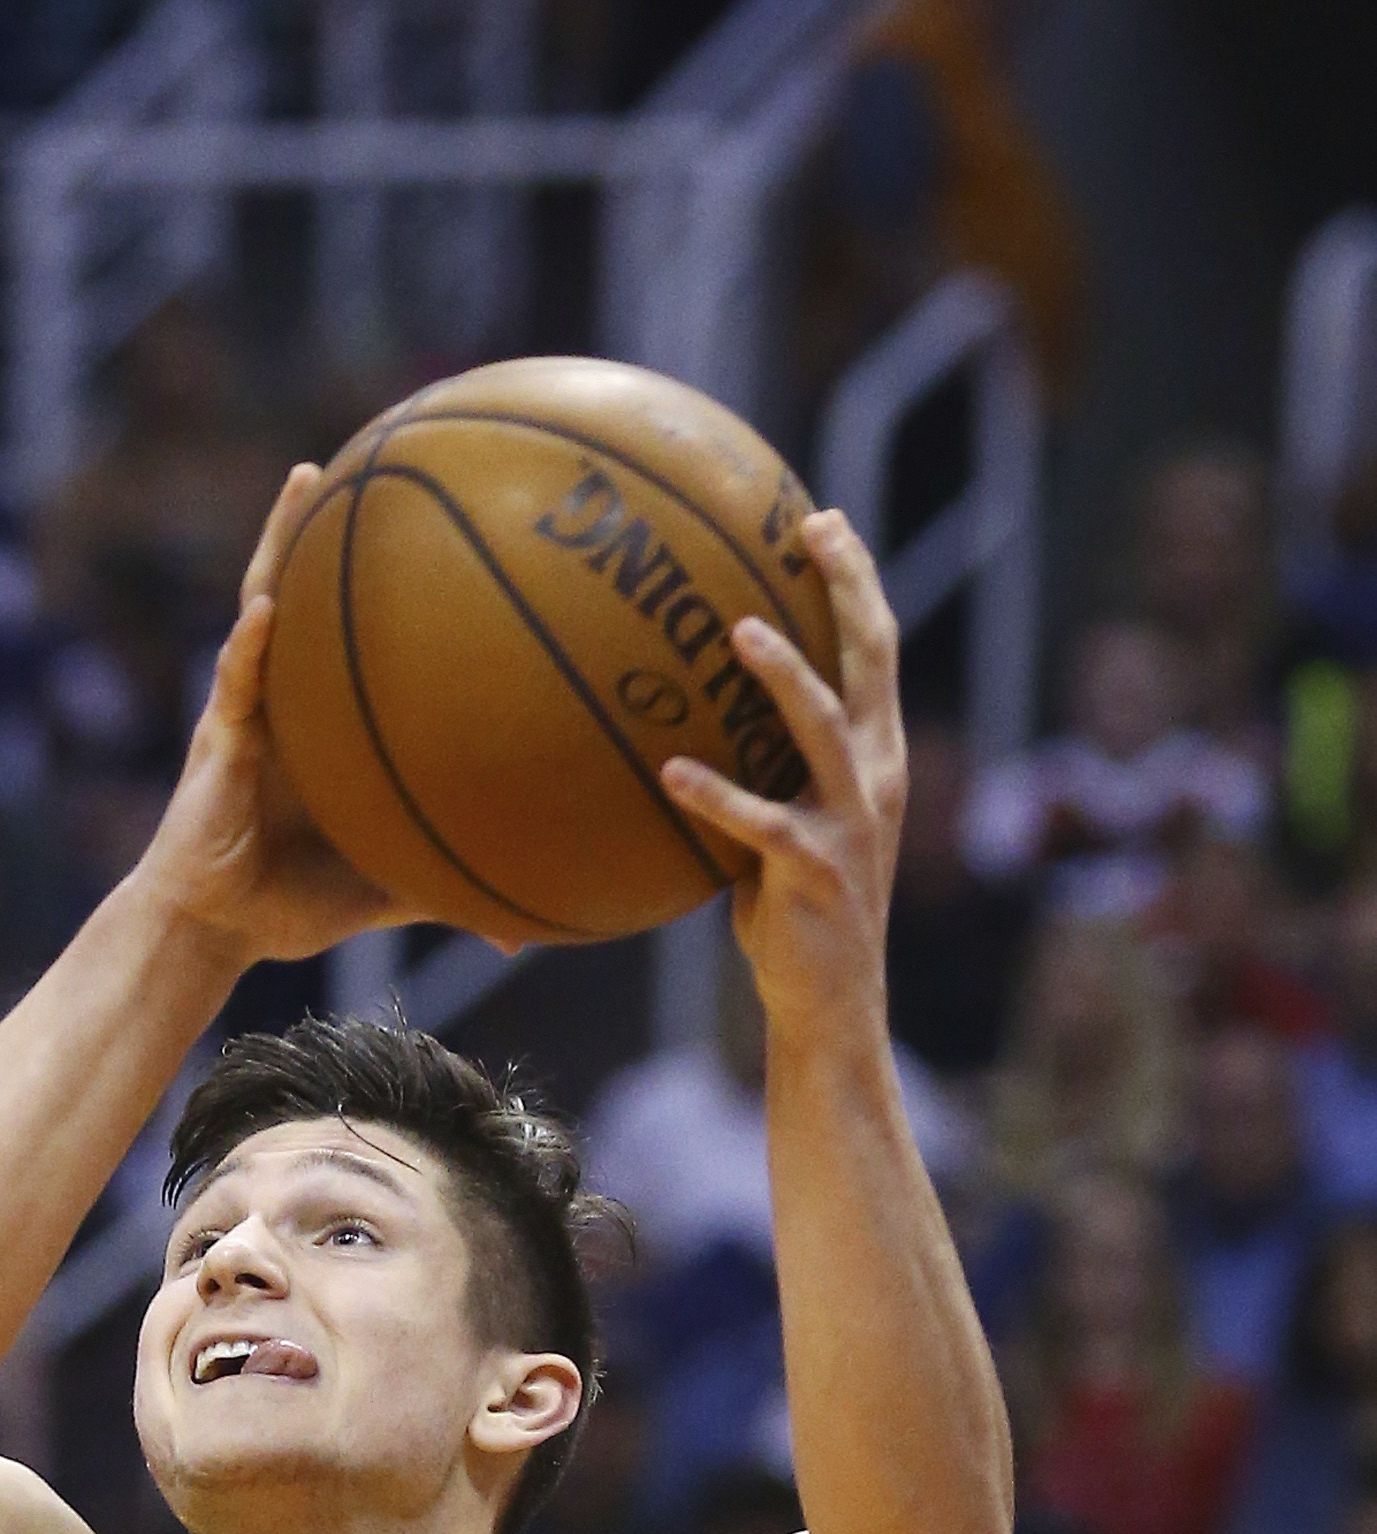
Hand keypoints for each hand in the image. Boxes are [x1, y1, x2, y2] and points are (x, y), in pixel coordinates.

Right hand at [133, 466, 415, 966]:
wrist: (216, 930)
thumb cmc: (291, 905)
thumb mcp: (383, 888)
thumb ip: (446, 888)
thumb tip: (520, 930)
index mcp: (329, 719)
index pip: (362, 627)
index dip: (393, 568)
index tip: (446, 508)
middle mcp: (290, 696)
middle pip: (316, 585)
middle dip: (339, 519)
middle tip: (383, 448)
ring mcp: (249, 706)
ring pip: (265, 602)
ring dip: (280, 540)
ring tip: (307, 478)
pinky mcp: (218, 736)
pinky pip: (235, 679)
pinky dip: (250, 642)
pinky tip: (265, 609)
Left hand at [659, 510, 904, 1035]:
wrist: (829, 1000)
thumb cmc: (793, 912)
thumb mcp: (784, 825)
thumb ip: (761, 771)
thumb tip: (686, 722)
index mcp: (875, 757)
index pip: (874, 650)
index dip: (856, 582)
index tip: (824, 521)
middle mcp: (877, 776)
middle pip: (871, 660)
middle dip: (848, 588)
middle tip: (811, 530)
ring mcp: (852, 821)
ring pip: (825, 727)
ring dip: (787, 675)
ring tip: (741, 632)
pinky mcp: (815, 870)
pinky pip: (762, 824)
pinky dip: (716, 796)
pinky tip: (670, 773)